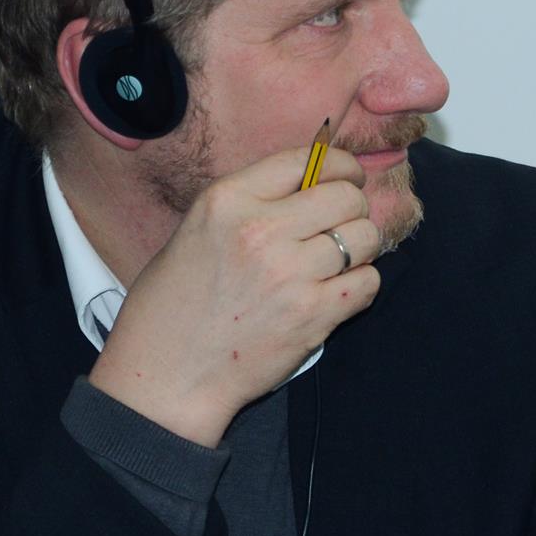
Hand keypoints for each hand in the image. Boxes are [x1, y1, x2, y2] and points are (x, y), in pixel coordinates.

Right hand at [88, 146, 383, 446]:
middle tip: (343, 225)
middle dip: (353, 207)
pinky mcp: (312, 315)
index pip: (305, 160)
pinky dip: (360, 286)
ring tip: (338, 263)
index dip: (338, 165)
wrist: (167, 375)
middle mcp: (260, 230)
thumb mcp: (196, 231)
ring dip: (360, 248)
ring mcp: (290, 274)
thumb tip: (311, 185)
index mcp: (227, 200)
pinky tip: (337, 293)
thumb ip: (250, 204)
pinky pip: (367, 283)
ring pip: (364, 237)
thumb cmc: (173, 306)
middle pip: (346, 195)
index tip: (346, 177)